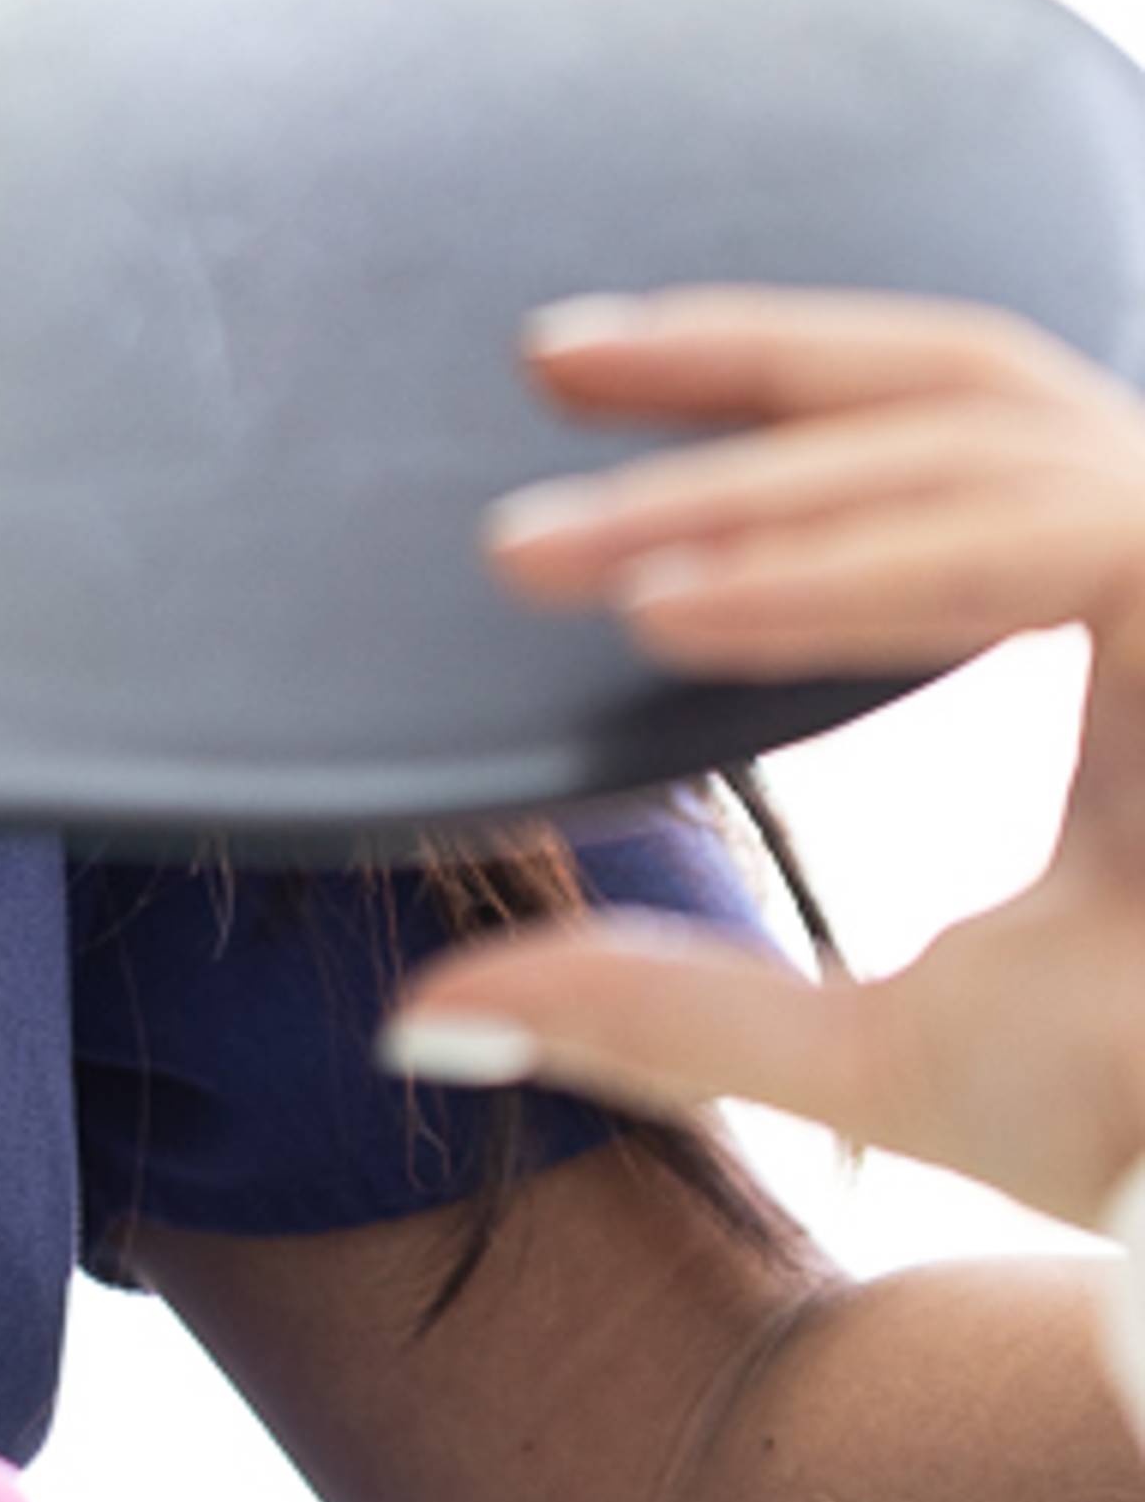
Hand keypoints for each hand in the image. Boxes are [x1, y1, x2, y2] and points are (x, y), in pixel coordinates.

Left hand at [379, 290, 1144, 1230]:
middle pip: (965, 385)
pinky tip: (672, 613)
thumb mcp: (880, 1054)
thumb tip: (427, 1005)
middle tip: (543, 362)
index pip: (952, 435)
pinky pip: (1044, 542)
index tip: (574, 379)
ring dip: (751, 491)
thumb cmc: (1143, 1139)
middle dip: (745, 362)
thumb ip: (671, 1008)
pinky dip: (848, 569)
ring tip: (549, 552)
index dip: (773, 386)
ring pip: (981, 449)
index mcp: (1140, 629)